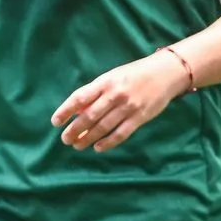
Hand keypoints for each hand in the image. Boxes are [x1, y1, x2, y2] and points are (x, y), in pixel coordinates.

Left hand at [51, 51, 188, 151]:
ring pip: (103, 127)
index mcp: (105, 82)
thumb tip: (77, 110)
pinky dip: (108, 143)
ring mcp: (128, 107)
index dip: (65, 110)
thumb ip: (96, 92)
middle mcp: (115, 94)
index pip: (79, 97)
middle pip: (89, 116)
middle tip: (65, 139)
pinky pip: (120, 134)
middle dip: (75, 130)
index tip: (55, 122)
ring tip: (77, 145)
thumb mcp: (113, 77)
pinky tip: (98, 147)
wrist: (165, 73)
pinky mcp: (140, 118)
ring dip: (88, 138)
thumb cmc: (134, 74)